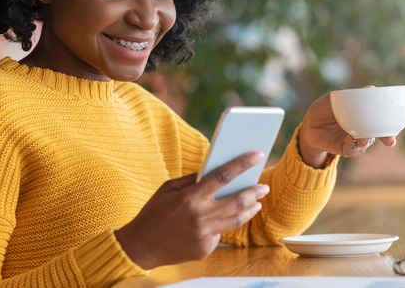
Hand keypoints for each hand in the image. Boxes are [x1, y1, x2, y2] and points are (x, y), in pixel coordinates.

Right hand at [114, 151, 269, 268]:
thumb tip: (213, 172)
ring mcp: (204, 235)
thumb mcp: (168, 189)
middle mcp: (200, 216)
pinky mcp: (204, 249)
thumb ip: (192, 180)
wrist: (140, 246)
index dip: (242, 164)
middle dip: (254, 192)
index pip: (223, 176)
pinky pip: (219, 234)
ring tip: (256, 202)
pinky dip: (222, 225)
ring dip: (249, 210)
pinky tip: (223, 220)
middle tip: (264, 186)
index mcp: (191, 197)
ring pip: (236, 220)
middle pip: (238, 201)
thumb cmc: (153, 213)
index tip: (257, 154)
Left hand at [298, 90, 396, 167]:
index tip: (396, 123)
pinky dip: (354, 147)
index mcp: (364, 113)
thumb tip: (370, 89)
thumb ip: (349, 95)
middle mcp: (363, 127)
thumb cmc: (323, 108)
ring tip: (362, 139)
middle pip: (380, 133)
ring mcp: (355, 138)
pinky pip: (354, 150)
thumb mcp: (333, 98)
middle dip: (387, 137)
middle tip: (390, 140)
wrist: (308, 125)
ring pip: (367, 142)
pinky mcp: (346, 149)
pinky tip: (351, 141)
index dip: (392, 121)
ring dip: (367, 141)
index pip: (381, 117)